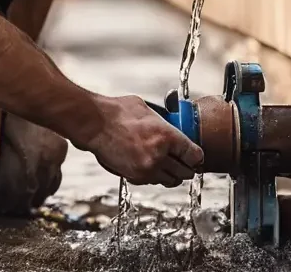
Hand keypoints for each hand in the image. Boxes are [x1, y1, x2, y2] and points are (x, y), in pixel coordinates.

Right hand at [82, 95, 203, 186]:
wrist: (94, 124)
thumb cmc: (117, 112)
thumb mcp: (148, 109)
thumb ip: (163, 121)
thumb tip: (171, 122)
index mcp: (167, 137)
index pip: (194, 155)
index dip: (196, 156)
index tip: (195, 156)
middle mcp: (159, 156)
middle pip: (186, 172)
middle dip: (187, 167)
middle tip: (185, 163)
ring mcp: (146, 169)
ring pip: (170, 180)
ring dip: (172, 174)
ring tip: (169, 165)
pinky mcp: (134, 177)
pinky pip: (153, 182)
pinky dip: (155, 176)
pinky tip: (151, 166)